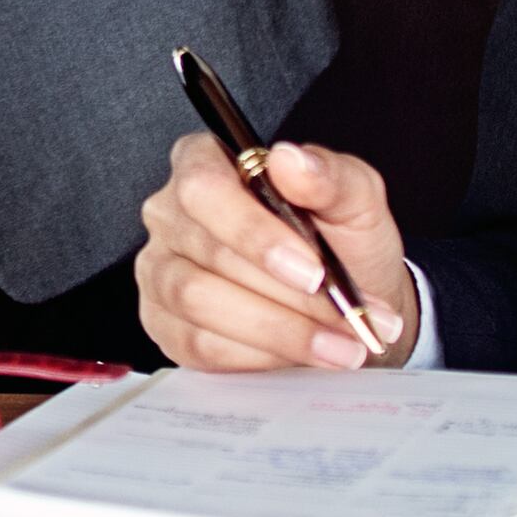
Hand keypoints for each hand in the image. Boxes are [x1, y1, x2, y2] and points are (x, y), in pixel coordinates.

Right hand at [134, 133, 416, 371]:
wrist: (345, 304)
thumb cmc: (343, 244)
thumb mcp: (356, 201)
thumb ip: (330, 176)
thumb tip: (291, 160)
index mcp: (205, 163)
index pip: (204, 186)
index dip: (254, 232)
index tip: (313, 270)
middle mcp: (171, 214)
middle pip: (208, 251)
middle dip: (287, 294)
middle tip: (346, 316)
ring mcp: (161, 271)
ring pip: (200, 302)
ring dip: (280, 330)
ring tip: (341, 345)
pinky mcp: (165, 325)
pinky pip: (200, 345)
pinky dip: (260, 355)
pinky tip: (302, 356)